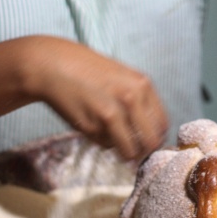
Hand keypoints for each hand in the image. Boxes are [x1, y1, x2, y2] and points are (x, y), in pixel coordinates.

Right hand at [23, 36, 168, 160]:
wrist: (54, 66)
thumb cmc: (90, 72)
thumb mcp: (124, 77)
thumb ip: (141, 100)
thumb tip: (154, 133)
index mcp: (142, 85)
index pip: (162, 125)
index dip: (157, 137)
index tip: (149, 142)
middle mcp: (131, 99)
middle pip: (150, 142)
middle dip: (144, 151)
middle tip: (136, 151)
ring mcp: (111, 114)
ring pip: (129, 150)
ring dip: (123, 151)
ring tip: (114, 139)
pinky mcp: (92, 127)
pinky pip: (106, 146)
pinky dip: (103, 142)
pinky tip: (94, 126)